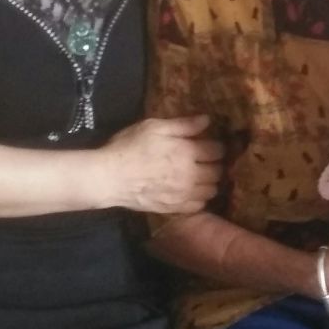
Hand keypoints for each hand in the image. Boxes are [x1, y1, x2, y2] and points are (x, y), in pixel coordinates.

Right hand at [103, 115, 223, 213]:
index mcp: (187, 151)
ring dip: (211, 182)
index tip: (214, 144)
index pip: (216, 150)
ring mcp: (183, 194)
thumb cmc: (130, 146)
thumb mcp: (155, 127)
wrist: (110, 177)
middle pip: (218, 172)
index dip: (218, 146)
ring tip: (203, 176)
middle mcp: (190, 175)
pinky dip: (200, 199)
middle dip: (217, 164)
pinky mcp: (174, 208)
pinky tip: (192, 191)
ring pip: (211, 190)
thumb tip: (207, 120)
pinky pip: (198, 206)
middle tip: (209, 160)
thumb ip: (183, 125)